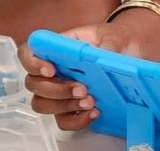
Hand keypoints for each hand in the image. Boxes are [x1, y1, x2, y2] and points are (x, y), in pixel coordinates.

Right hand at [20, 23, 156, 130]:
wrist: (130, 53)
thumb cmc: (114, 41)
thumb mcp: (113, 37)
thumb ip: (106, 45)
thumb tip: (103, 57)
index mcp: (56, 49)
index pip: (28, 53)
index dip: (32, 64)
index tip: (51, 70)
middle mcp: (53, 71)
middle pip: (33, 84)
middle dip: (56, 90)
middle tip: (82, 88)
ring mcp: (60, 91)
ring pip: (42, 105)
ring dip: (64, 106)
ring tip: (90, 101)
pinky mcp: (72, 108)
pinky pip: (63, 121)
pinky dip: (76, 120)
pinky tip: (94, 113)